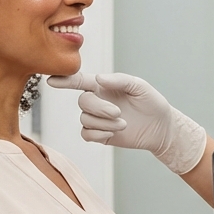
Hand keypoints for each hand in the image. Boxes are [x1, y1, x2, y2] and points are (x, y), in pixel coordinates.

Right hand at [46, 73, 206, 174]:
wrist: (161, 128)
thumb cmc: (151, 103)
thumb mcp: (139, 86)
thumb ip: (119, 79)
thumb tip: (98, 78)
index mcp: (103, 86)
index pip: (79, 81)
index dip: (65, 81)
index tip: (52, 80)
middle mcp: (97, 101)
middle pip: (83, 102)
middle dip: (99, 108)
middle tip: (118, 112)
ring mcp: (97, 119)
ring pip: (85, 120)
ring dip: (104, 123)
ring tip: (123, 123)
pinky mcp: (100, 135)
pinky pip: (87, 134)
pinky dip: (99, 134)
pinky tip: (114, 132)